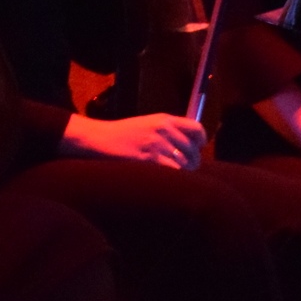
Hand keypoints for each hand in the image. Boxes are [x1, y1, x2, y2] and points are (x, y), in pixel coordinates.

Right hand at [61, 111, 202, 169]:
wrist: (100, 138)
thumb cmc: (123, 134)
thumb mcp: (148, 124)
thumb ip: (168, 131)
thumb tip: (190, 146)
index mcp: (165, 119)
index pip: (197, 129)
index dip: (201, 143)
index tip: (197, 150)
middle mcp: (164, 129)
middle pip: (193, 151)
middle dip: (192, 163)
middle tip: (184, 169)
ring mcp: (157, 144)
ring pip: (185, 164)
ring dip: (183, 174)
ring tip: (174, 177)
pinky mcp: (149, 159)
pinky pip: (173, 173)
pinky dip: (174, 179)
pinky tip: (167, 181)